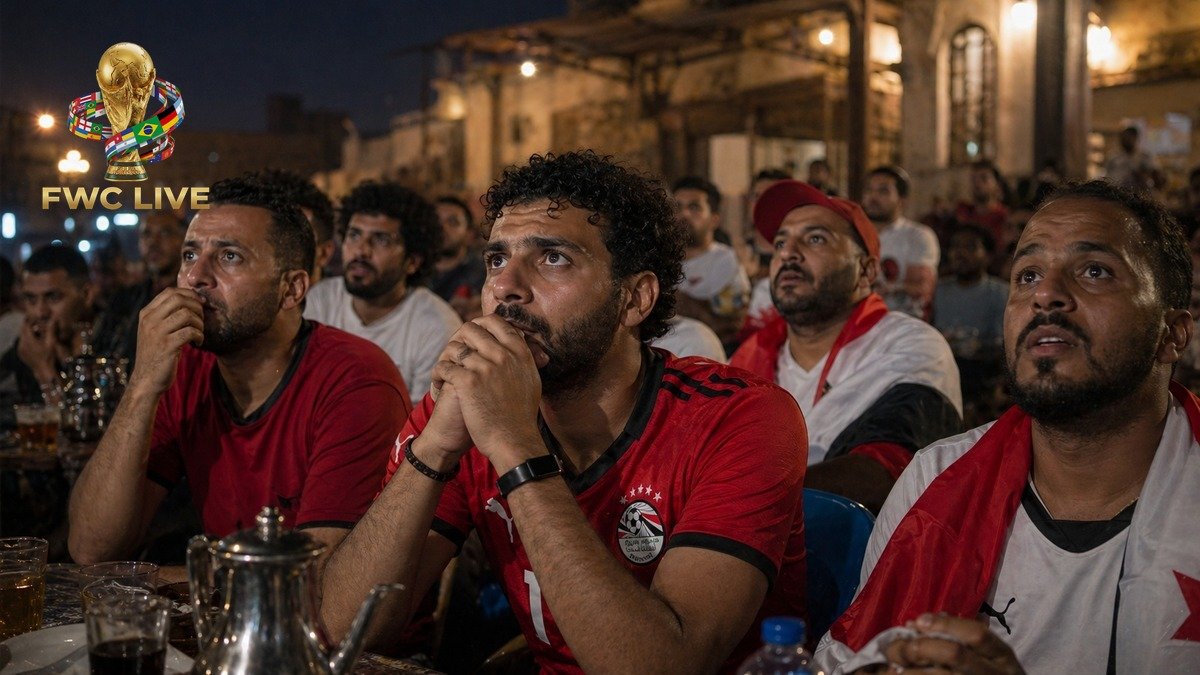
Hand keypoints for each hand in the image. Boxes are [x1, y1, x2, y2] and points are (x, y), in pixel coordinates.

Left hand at [17, 316, 60, 384]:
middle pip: (23, 331)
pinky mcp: (21, 353)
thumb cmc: (49, 357)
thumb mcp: (51, 343)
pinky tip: (36, 342)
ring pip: (22, 337)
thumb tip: (53, 320)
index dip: (30, 320)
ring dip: (29, 333)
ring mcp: (20, 350)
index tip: (35, 317)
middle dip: (29, 326)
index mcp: (28, 340)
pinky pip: (22, 343)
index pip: (26, 326)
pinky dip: (28, 340)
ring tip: (38, 333)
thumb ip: (51, 330)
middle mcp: (21, 344)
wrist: (44, 371)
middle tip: (37, 324)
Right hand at [127, 288, 203, 396]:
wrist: (147, 380)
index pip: (170, 292)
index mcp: (146, 314)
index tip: (201, 303)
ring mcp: (157, 333)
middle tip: (201, 320)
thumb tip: (191, 299)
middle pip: (179, 299)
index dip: (190, 294)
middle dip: (197, 307)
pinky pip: (190, 332)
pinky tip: (197, 343)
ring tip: (198, 333)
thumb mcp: (156, 331)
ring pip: (187, 314)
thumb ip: (166, 315)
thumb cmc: (157, 354)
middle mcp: (149, 320)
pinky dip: (199, 336)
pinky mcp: (167, 346)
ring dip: (199, 323)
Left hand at [432, 315, 543, 471]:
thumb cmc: (521, 417)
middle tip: (454, 355)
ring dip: (445, 359)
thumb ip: (524, 359)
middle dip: (458, 339)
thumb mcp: (531, 381)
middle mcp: (503, 355)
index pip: (496, 322)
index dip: (480, 324)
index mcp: (519, 353)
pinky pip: (443, 366)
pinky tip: (438, 387)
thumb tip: (519, 343)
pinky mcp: (467, 381)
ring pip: (454, 347)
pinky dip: (437, 376)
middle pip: (471, 329)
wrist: (513, 441)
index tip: (471, 337)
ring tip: (444, 373)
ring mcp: (485, 367)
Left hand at [883, 613, 1023, 674]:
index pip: (976, 634)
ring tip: (891, 666)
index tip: (917, 622)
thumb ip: (956, 634)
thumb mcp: (985, 653)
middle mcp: (991, 674)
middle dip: (920, 646)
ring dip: (908, 670)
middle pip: (953, 653)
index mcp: (1000, 656)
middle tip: (896, 648)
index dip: (945, 624)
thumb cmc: (986, 671)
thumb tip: (915, 625)